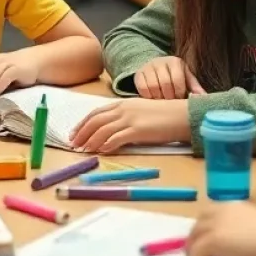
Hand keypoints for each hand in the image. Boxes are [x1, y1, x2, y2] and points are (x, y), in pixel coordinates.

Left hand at [69, 97, 189, 152]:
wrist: (182, 115)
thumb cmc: (164, 116)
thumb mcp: (140, 111)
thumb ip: (125, 117)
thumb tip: (111, 131)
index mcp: (123, 103)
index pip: (96, 112)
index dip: (83, 123)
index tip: (74, 132)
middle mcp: (123, 109)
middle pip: (95, 120)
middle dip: (82, 133)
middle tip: (73, 144)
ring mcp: (130, 119)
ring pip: (102, 130)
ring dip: (90, 141)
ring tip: (83, 150)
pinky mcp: (138, 130)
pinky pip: (116, 138)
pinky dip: (106, 145)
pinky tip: (100, 151)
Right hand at [135, 57, 204, 98]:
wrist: (156, 68)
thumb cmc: (175, 76)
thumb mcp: (186, 78)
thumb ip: (195, 87)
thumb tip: (203, 98)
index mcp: (174, 62)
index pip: (177, 80)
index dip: (179, 93)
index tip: (180, 99)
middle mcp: (160, 62)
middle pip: (165, 84)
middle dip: (169, 97)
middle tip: (171, 103)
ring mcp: (147, 67)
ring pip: (153, 87)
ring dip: (159, 98)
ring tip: (163, 101)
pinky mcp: (138, 74)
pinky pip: (142, 89)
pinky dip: (148, 97)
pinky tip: (153, 99)